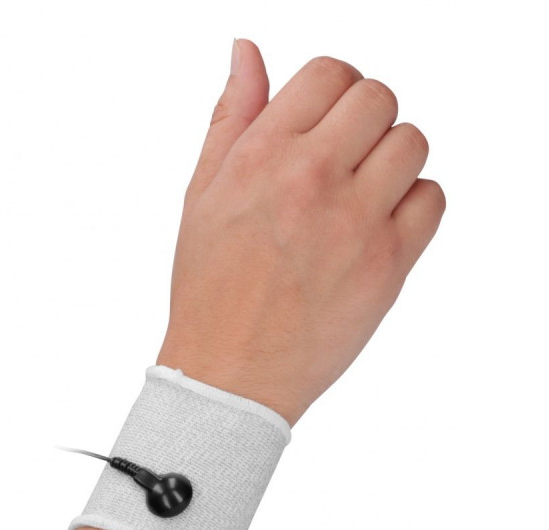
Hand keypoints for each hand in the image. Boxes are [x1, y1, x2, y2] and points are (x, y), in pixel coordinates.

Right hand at [156, 41, 445, 426]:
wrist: (230, 373)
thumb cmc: (209, 290)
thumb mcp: (201, 196)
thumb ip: (231, 118)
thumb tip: (246, 51)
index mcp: (262, 156)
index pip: (330, 74)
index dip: (332, 92)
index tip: (326, 122)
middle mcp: (312, 180)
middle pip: (379, 99)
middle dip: (363, 120)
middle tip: (342, 160)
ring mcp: (356, 222)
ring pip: (413, 142)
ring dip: (391, 158)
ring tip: (360, 195)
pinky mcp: (389, 265)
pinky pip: (433, 198)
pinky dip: (414, 203)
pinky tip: (379, 225)